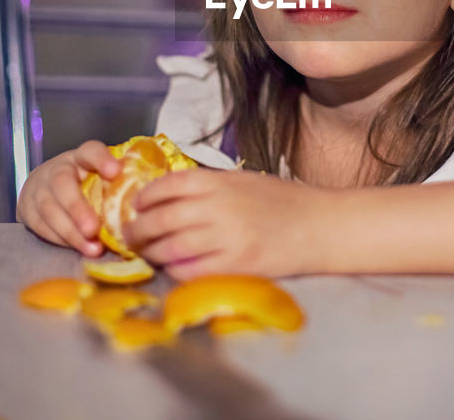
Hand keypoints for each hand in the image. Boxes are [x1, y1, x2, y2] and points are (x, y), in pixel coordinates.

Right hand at [16, 139, 121, 256]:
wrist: (44, 187)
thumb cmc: (85, 184)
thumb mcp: (100, 176)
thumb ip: (121, 183)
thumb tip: (153, 198)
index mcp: (81, 158)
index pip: (90, 151)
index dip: (101, 159)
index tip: (116, 171)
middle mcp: (57, 169)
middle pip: (62, 184)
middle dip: (77, 208)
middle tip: (93, 229)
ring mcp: (38, 188)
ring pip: (49, 209)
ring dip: (71, 232)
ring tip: (92, 248)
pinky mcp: (27, 209)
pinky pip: (41, 226)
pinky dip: (60, 239)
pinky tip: (77, 248)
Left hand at [124, 169, 329, 279]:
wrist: (322, 225)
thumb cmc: (284, 201)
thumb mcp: (243, 181)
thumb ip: (209, 188)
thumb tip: (168, 198)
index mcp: (218, 180)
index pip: (166, 186)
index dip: (144, 198)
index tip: (136, 207)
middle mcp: (218, 206)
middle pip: (160, 218)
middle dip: (138, 229)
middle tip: (132, 236)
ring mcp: (226, 236)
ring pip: (170, 247)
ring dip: (153, 253)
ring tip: (149, 255)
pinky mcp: (236, 264)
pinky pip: (191, 271)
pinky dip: (176, 272)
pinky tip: (175, 270)